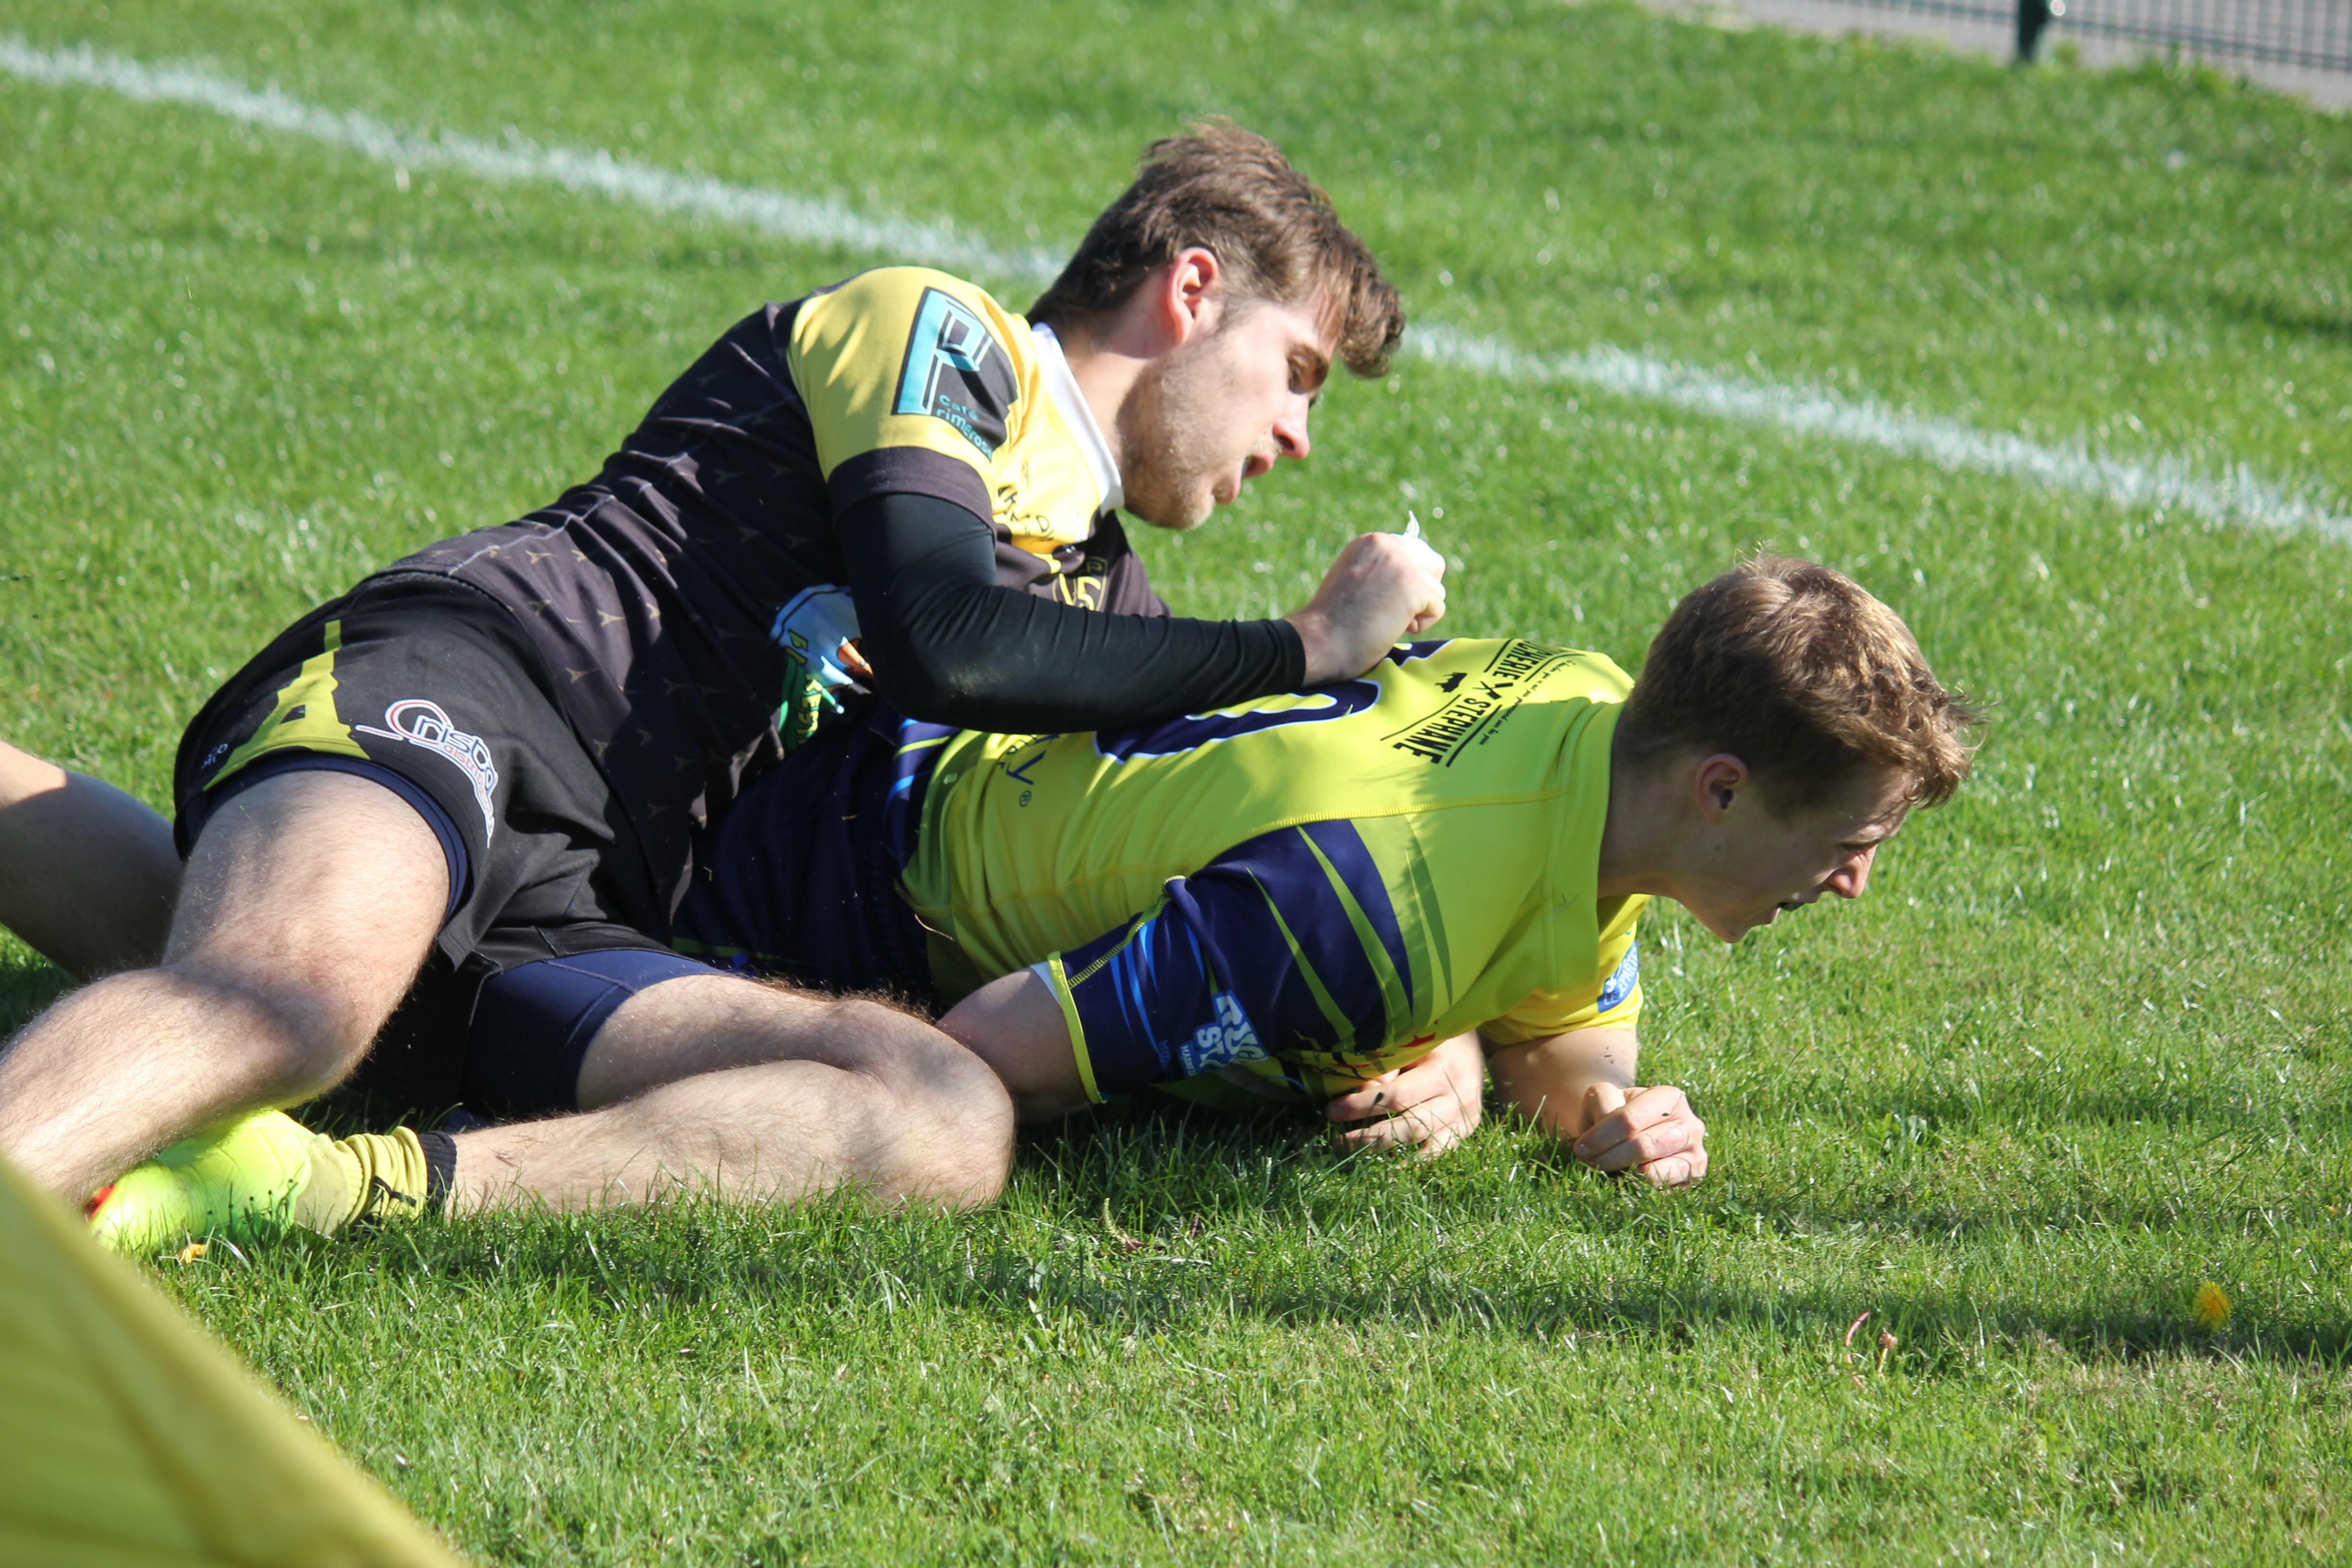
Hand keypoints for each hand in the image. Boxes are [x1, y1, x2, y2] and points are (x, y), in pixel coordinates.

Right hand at [1284, 532, 1447, 684]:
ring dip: (1418, 611)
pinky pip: (1437, 607)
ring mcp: (1402, 563)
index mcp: (1371, 541)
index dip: (1406, 582)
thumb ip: (1381, 572)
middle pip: (1433, 565)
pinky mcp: (1414, 585)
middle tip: (1391, 611)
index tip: (1381, 600)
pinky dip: (1421, 625)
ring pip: (1436, 589)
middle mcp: (1388, 544)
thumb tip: (1414, 580)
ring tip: (1385, 622)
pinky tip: (1392, 629)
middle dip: (1421, 592)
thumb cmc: (1332, 624)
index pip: (1414, 553)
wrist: (1318, 641)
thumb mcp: (1355, 581)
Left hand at [1324, 1031, 1484, 1158]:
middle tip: (1339, 1141)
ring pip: (1426, 1148)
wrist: (1471, 1047)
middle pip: (1410, 1126)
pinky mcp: (1465, 1133)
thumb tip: (1362, 1093)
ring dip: (1389, 1154)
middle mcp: (1458, 1100)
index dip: (1361, 1105)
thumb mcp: (1410, 1045)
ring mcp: (1465, 1120)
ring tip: (1357, 1157)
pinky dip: (1414, 1164)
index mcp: (1443, 1072)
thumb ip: (1386, 1069)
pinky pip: (1439, 1155)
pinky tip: (1390, 1171)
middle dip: (1370, 1136)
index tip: (1331, 1111)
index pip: (1396, 1095)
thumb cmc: (1433, 1041)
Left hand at [1570, 1082, 1707, 1187]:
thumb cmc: (1614, 1115)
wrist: (1633, 1134)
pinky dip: (1639, 1185)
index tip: (1581, 1148)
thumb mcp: (1603, 1100)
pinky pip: (1663, 1186)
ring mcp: (1696, 1150)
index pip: (1629, 1120)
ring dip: (1620, 1172)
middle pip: (1642, 1145)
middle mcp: (1689, 1122)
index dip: (1600, 1137)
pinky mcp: (1695, 1175)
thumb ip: (1602, 1105)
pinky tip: (1626, 1179)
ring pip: (1652, 1169)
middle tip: (1588, 1162)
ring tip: (1603, 1169)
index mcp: (1668, 1097)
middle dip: (1608, 1157)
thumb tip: (1603, 1137)